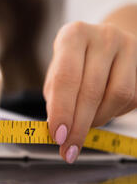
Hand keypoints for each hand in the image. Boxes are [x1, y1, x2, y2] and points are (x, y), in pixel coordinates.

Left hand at [44, 22, 136, 162]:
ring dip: (97, 121)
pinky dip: (112, 114)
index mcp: (73, 35)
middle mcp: (104, 36)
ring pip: (117, 96)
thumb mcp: (57, 72)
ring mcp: (129, 47)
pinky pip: (132, 99)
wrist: (107, 42)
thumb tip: (57, 129)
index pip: (66, 78)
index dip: (62, 110)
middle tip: (68, 148)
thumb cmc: (74, 62)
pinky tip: (100, 114)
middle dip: (78, 126)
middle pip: (91, 90)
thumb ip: (55, 97)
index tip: (58, 136)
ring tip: (82, 129)